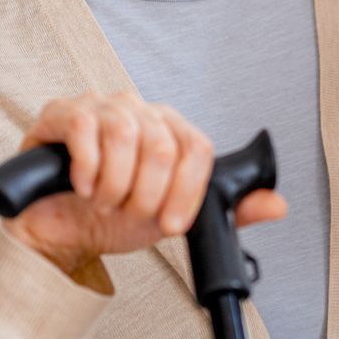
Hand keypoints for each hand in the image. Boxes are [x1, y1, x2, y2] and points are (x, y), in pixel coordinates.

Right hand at [2, 92, 286, 277]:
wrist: (60, 231)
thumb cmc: (114, 218)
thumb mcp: (173, 220)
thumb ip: (226, 212)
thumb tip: (277, 205)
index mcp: (170, 130)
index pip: (198, 147)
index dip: (188, 191)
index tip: (173, 225)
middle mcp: (140, 110)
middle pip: (163, 145)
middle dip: (147, 196)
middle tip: (129, 214)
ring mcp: (101, 107)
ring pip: (126, 135)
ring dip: (115, 186)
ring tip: (104, 203)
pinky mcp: (62, 113)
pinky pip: (84, 128)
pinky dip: (87, 169)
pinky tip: (83, 187)